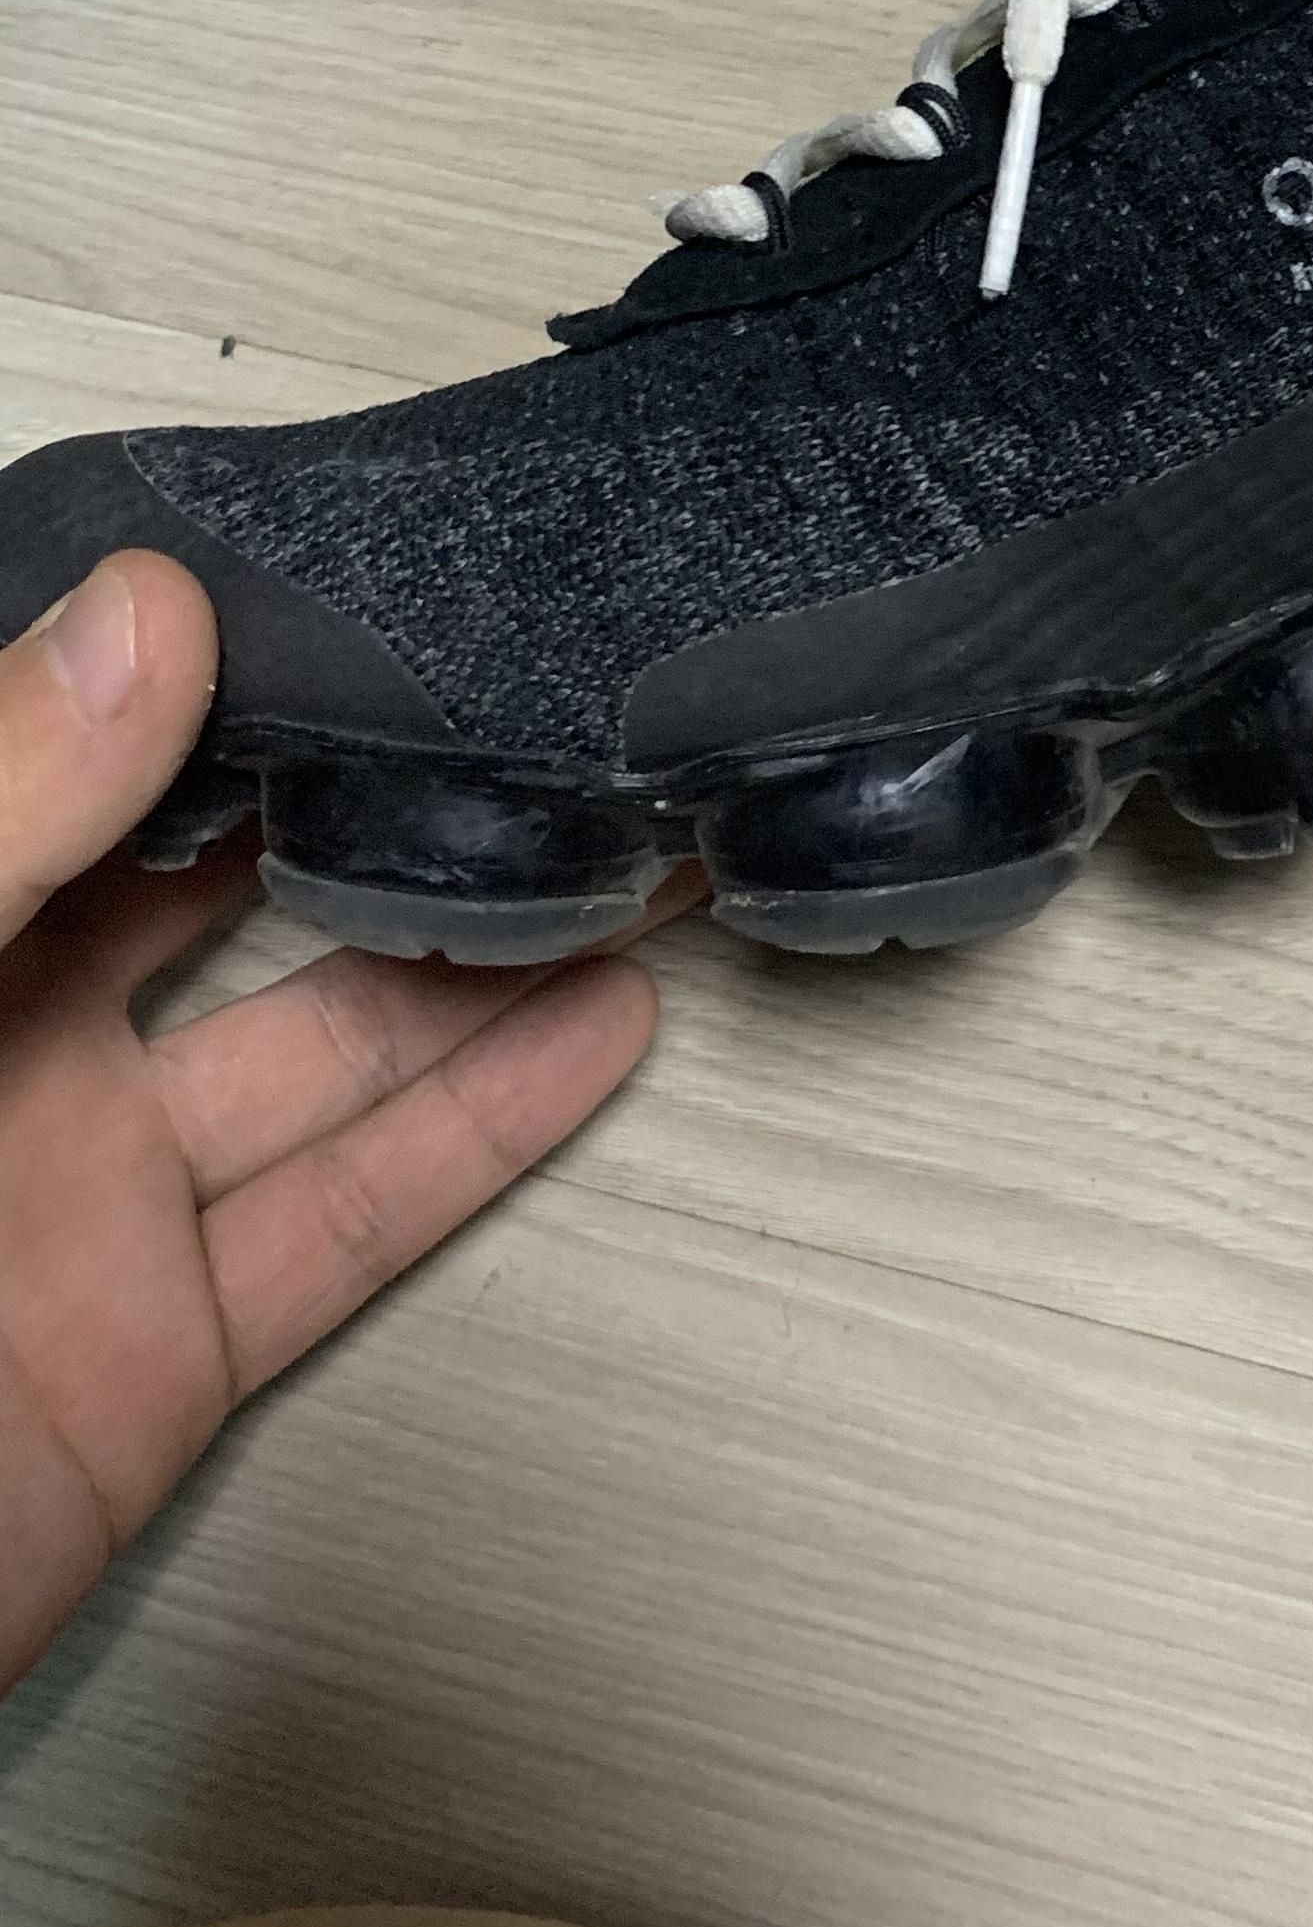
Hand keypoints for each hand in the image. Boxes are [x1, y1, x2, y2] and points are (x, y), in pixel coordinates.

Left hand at [0, 553, 670, 1695]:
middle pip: (215, 881)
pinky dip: (488, 1126)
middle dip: (369, 786)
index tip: (360, 574)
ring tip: (627, 835)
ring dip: (478, 941)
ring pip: (321, 1041)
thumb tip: (149, 609)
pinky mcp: (154, 1352)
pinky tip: (602, 1024)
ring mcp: (77, 1201)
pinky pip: (347, 1217)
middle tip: (532, 690)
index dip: (205, 657)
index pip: (70, 748)